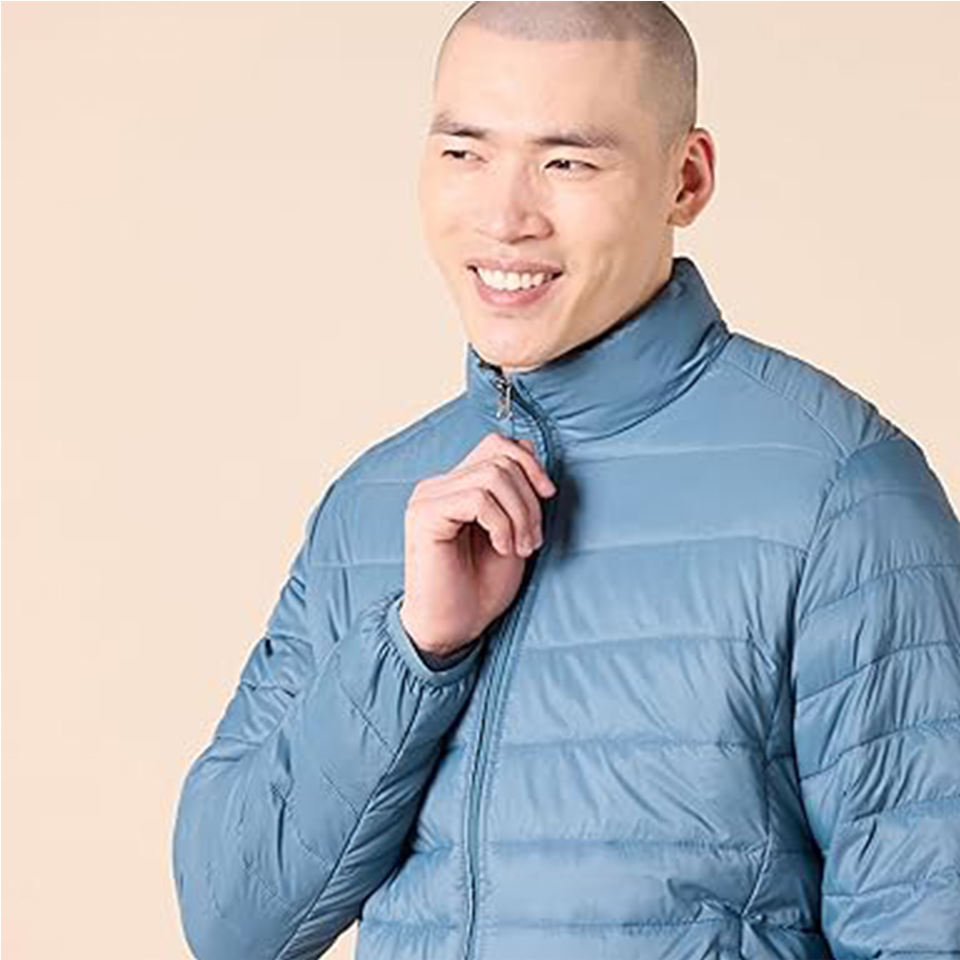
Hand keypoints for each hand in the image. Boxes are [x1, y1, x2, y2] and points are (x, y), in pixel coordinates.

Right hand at [398, 431, 556, 656]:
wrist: (455, 627)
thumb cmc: (481, 586)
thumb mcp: (513, 529)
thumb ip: (517, 492)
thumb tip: (528, 447)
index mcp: (457, 485)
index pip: (496, 444)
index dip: (529, 463)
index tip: (548, 496)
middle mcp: (439, 485)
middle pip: (500, 458)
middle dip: (529, 499)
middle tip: (533, 540)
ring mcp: (428, 498)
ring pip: (493, 476)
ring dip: (519, 514)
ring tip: (520, 547)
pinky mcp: (424, 515)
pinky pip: (478, 499)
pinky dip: (501, 524)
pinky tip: (502, 548)